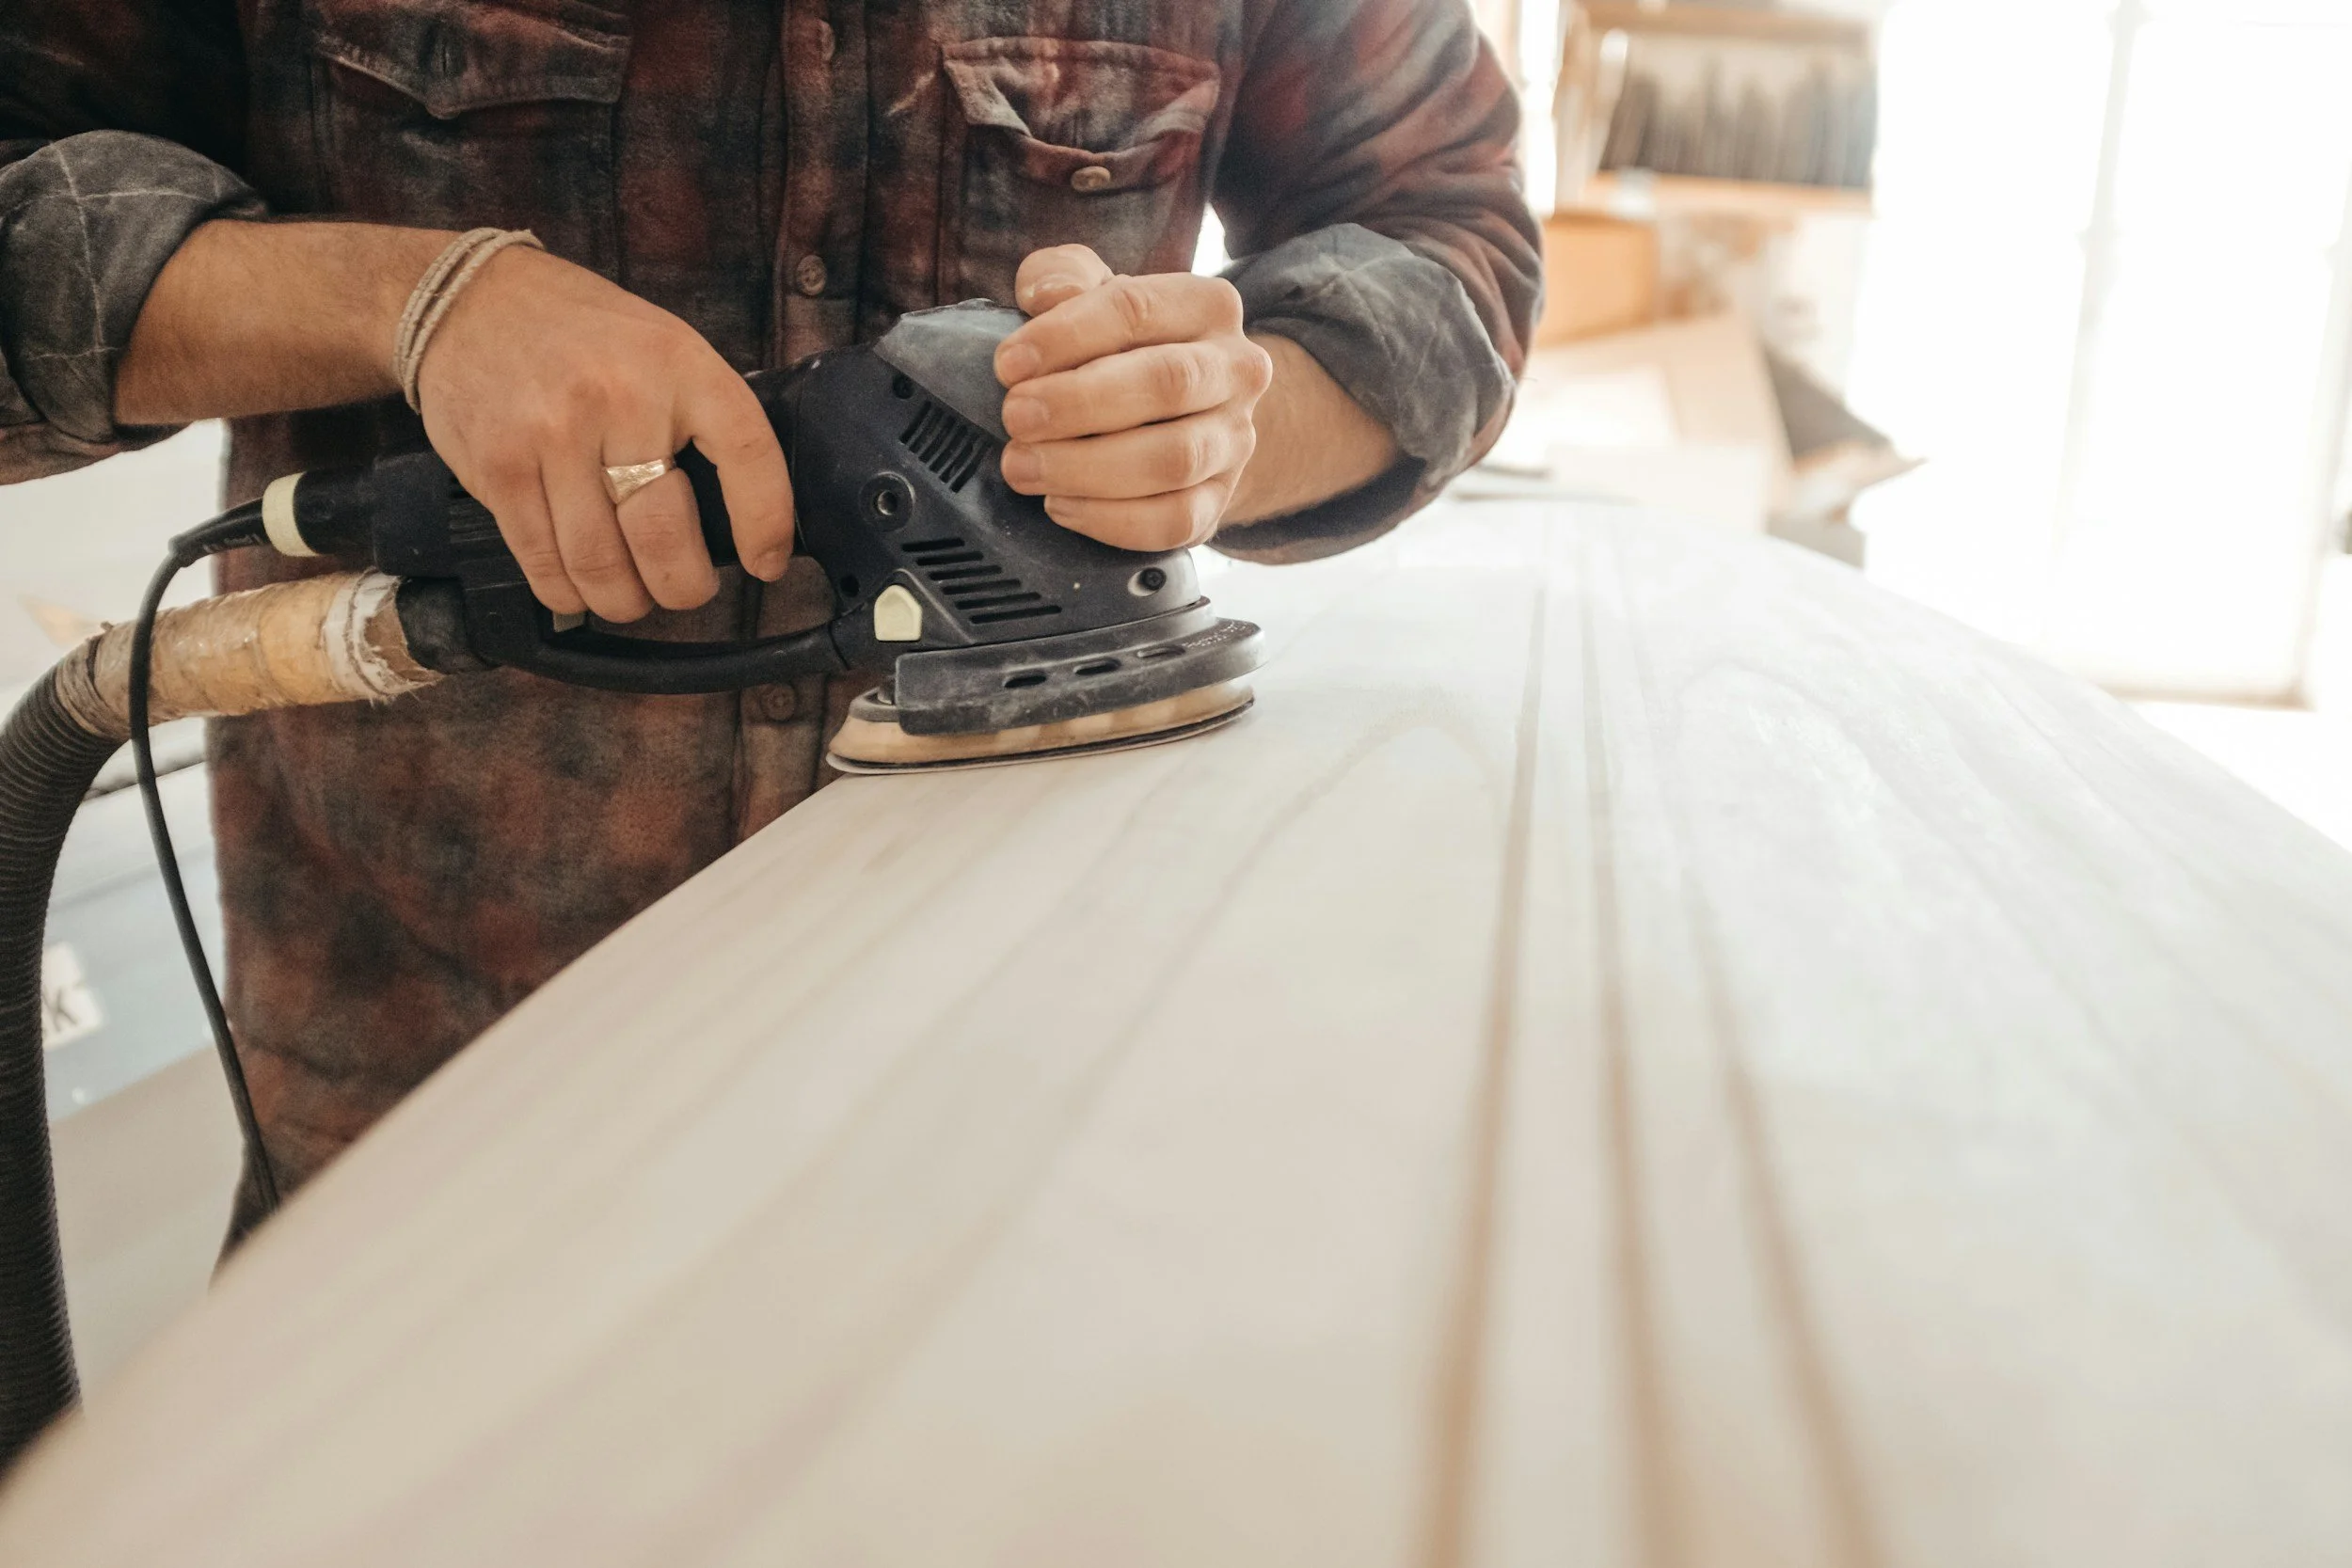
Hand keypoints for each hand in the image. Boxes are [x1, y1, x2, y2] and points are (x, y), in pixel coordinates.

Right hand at [415, 246, 792, 621]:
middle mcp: (618, 400)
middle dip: (682, 586)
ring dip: (622, 600)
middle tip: (684, 590)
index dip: (764, 523)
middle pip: (663, 535)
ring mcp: (552, 436)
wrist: (468, 297)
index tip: (766, 563)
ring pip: (600, 563)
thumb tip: (735, 514)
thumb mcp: (661, 345)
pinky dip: (566, 591)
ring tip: (630, 597)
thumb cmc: (580, 331)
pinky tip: (578, 588)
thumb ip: (697, 414)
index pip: (747, 454)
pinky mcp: (498, 468)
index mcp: (679, 365)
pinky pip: (542, 559)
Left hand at [993, 246, 1273, 550]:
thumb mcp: (1092, 292)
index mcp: (1207, 305)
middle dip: (1078, 404)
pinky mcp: (1220, 501)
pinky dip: (1109, 519)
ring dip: (1085, 467)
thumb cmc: (1122, 345)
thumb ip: (1063, 276)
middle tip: (1014, 417)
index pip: (1136, 308)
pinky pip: (1174, 521)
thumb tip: (1046, 295)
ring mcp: (1234, 441)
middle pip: (1166, 383)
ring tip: (1022, 466)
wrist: (1184, 412)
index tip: (1007, 364)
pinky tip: (1059, 504)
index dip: (1065, 336)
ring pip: (1173, 460)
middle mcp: (1237, 370)